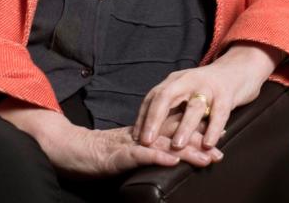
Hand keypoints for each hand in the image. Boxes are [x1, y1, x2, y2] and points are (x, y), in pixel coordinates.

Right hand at [0, 100, 222, 177]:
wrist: (66, 148)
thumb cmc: (95, 153)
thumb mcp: (126, 151)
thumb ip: (144, 150)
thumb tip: (166, 155)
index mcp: (143, 133)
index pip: (174, 130)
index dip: (197, 132)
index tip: (220, 136)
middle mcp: (139, 135)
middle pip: (174, 135)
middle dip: (200, 142)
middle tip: (222, 149)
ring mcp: (128, 143)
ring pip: (162, 143)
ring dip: (186, 149)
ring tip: (206, 156)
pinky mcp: (115, 154)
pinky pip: (138, 154)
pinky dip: (156, 155)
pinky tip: (171, 159)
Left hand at [133, 42, 284, 151]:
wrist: (240, 68)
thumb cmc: (209, 87)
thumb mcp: (186, 90)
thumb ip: (172, 106)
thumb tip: (149, 132)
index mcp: (176, 80)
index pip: (153, 97)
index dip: (143, 117)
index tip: (135, 138)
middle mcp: (189, 80)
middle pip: (166, 97)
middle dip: (154, 120)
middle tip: (146, 142)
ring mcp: (208, 86)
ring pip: (193, 107)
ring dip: (184, 127)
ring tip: (176, 146)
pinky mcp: (227, 94)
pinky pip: (219, 113)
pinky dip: (213, 129)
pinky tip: (208, 144)